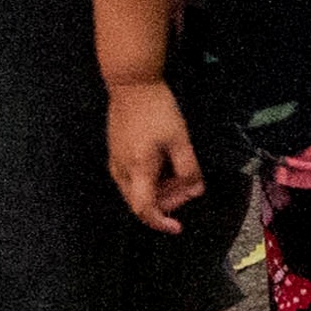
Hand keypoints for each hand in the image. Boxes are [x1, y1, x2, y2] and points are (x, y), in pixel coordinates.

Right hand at [106, 80, 205, 232]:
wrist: (131, 83)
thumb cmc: (157, 110)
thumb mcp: (179, 140)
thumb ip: (188, 169)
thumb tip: (195, 190)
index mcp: (137, 170)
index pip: (145, 210)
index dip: (161, 223)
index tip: (178, 227)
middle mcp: (121, 170)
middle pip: (140, 202)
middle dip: (167, 201)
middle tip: (189, 185)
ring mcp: (115, 160)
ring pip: (135, 191)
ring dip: (159, 190)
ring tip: (179, 171)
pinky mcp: (115, 151)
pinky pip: (130, 178)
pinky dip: (149, 180)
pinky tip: (163, 163)